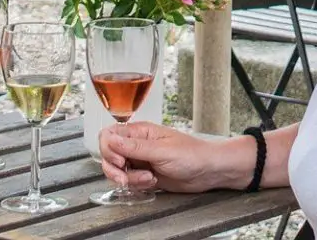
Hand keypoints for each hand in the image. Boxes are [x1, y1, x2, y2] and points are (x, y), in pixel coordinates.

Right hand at [99, 123, 239, 192]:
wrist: (208, 171)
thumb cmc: (192, 154)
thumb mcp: (161, 150)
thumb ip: (134, 147)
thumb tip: (110, 138)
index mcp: (140, 132)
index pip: (109, 135)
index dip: (108, 149)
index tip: (119, 160)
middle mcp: (137, 144)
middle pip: (109, 155)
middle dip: (115, 169)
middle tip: (127, 176)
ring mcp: (140, 160)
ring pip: (117, 171)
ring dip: (129, 179)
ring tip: (149, 178)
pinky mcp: (144, 174)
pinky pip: (128, 181)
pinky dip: (137, 185)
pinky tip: (152, 182)